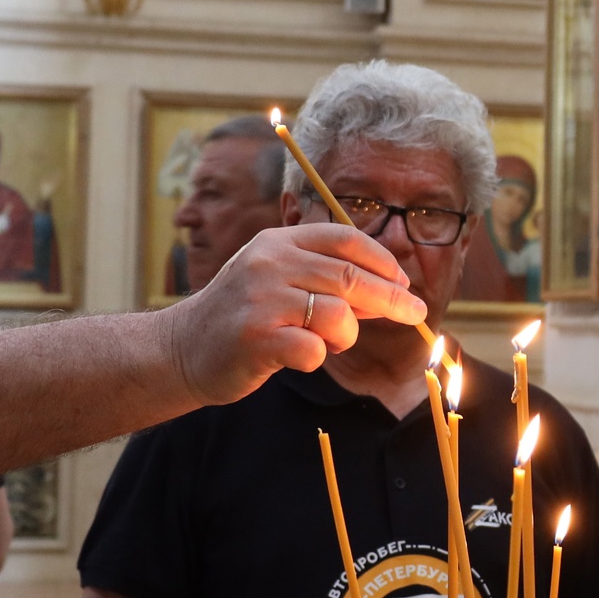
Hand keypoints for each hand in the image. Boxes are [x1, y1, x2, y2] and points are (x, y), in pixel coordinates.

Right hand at [163, 222, 426, 404]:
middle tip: (416, 314)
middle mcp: (268, 264)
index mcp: (277, 242)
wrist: (182, 349)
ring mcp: (260, 300)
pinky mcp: (255, 339)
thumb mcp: (279, 280)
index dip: (382, 260)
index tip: (404, 281)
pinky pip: (313, 350)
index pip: (344, 238)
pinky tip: (299, 358)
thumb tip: (391, 291)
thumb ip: (326, 280)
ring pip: (338, 315)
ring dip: (345, 336)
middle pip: (351, 277)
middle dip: (392, 298)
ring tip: (326, 343)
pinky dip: (317, 358)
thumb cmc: (243, 315)